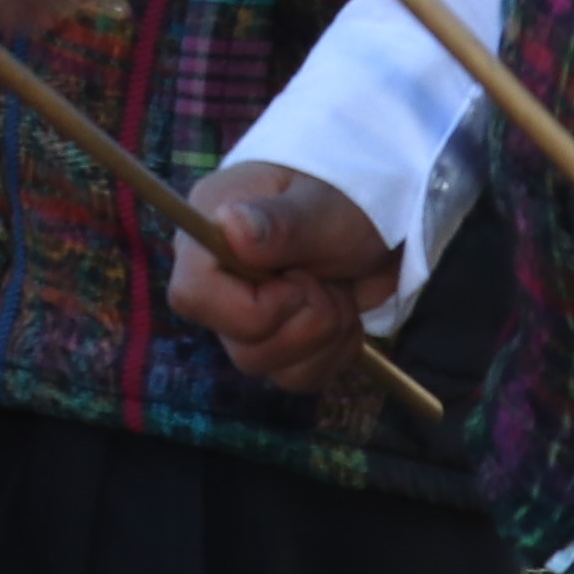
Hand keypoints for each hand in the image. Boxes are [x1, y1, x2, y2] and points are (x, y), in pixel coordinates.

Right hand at [164, 162, 395, 392]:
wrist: (379, 213)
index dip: (254, 307)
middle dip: (307, 322)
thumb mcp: (321, 205)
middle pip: (243, 348)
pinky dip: (337, 351)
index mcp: (210, 236)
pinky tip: (343, 312)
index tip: (298, 279)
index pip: (194, 297)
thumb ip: (280, 221)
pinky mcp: (279, 343)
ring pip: (274, 370)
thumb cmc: (344, 196)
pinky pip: (301, 377)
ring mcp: (246, 318)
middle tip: (329, 279)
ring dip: (326, 336)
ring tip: (339, 289)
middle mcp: (219, 282)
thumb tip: (229, 225)